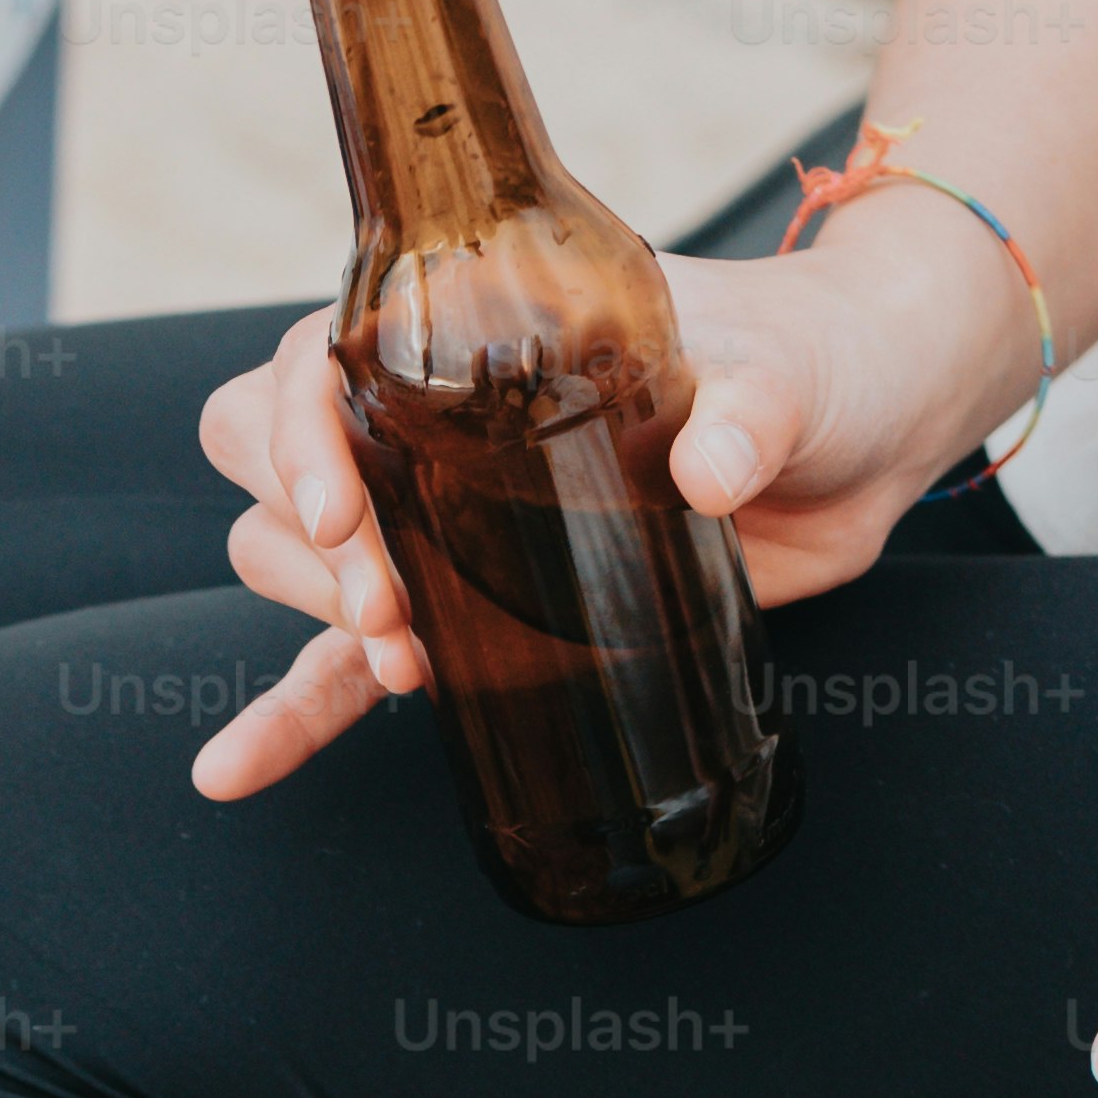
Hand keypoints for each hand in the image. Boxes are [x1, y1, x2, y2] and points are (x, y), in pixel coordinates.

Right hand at [187, 204, 1042, 802]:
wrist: (863, 425)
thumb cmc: (810, 359)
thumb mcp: (782, 369)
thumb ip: (748, 406)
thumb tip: (713, 466)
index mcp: (472, 326)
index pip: (318, 360)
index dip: (305, 434)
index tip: (349, 510)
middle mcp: (432, 414)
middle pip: (273, 462)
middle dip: (307, 540)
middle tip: (387, 604)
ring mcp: (442, 512)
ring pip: (293, 556)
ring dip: (318, 617)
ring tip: (403, 661)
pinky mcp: (475, 607)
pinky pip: (349, 664)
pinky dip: (292, 717)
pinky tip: (234, 771)